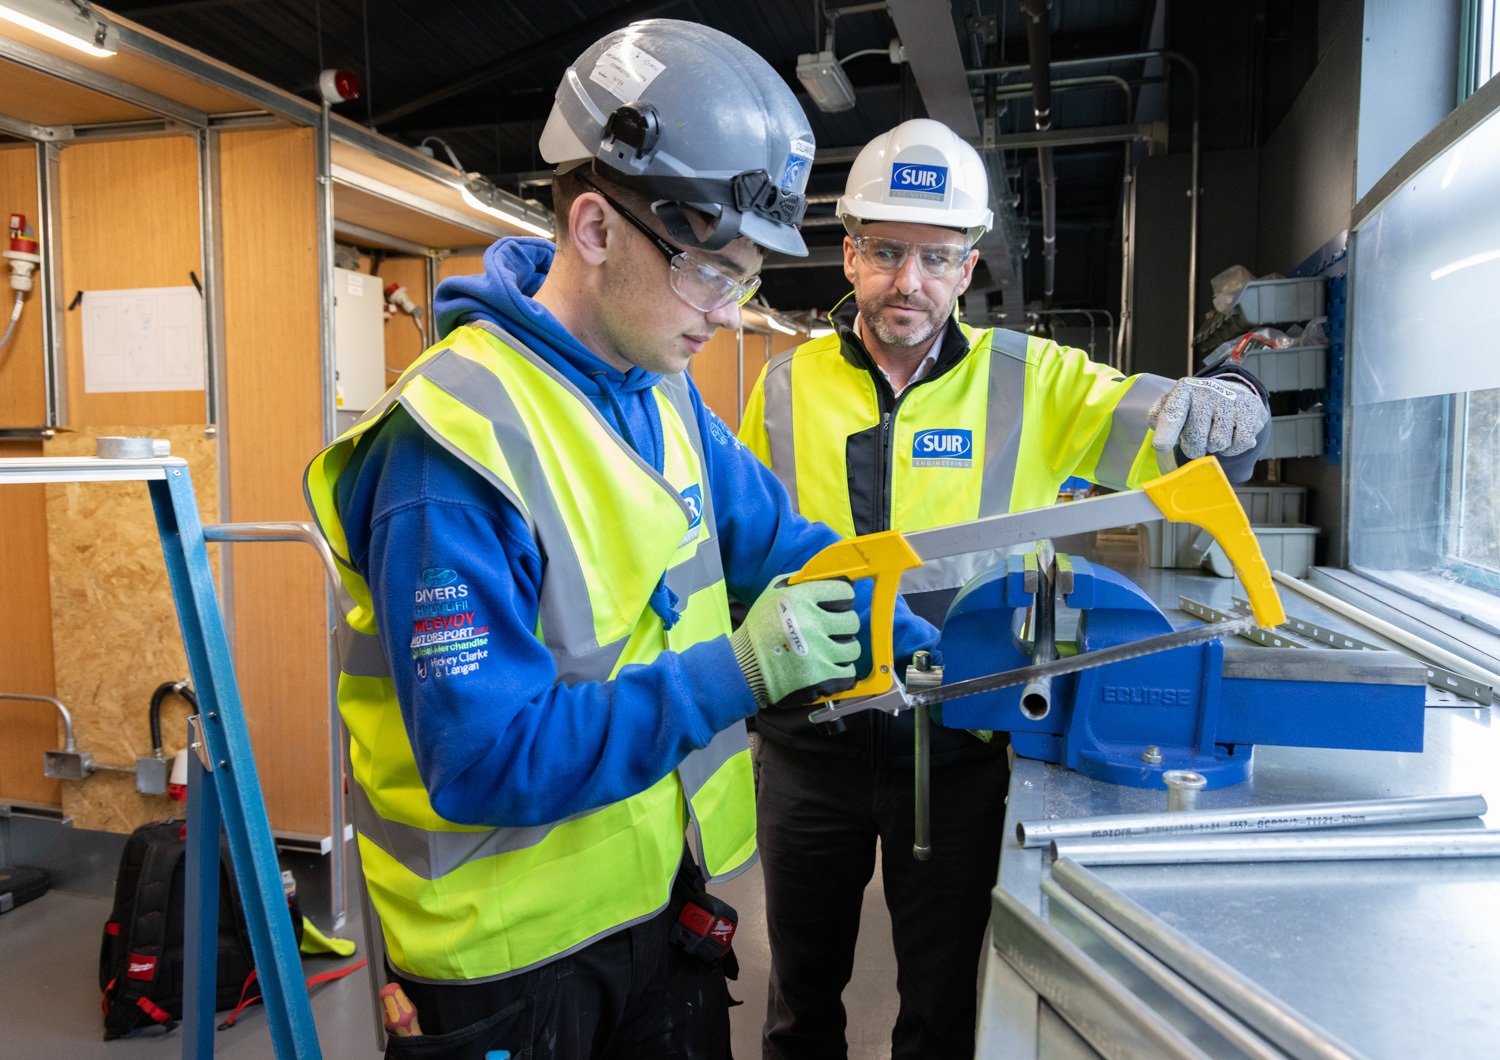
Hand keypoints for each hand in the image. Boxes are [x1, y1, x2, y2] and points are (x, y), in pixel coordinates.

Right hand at [731, 575, 859, 708]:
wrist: (743, 667)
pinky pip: (848, 672)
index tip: (836, 606)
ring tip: (825, 650)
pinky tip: (826, 667)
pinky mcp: (820, 677)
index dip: (842, 599)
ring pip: (853, 647)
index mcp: (799, 598)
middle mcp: (810, 623)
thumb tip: (834, 575)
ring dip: (841, 650)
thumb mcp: (773, 592)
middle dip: (841, 626)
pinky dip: (840, 671)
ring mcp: (817, 652)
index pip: (844, 591)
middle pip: (852, 621)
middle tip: (827, 631)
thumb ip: (802, 581)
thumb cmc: (761, 629)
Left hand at [1148, 376, 1267, 458]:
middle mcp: (1208, 392)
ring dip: (1213, 446)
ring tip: (1214, 432)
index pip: (1173, 412)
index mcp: (1184, 390)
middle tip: (1195, 439)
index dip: (1167, 432)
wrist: (1231, 391)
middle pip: (1195, 439)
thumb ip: (1159, 417)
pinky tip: (1229, 435)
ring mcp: (1231, 401)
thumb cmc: (1195, 404)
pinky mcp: (1250, 411)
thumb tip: (1161, 442)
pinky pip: (1237, 444)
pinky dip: (1232, 448)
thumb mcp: (1174, 403)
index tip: (1162, 446)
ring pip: (1217, 444)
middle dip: (1193, 447)